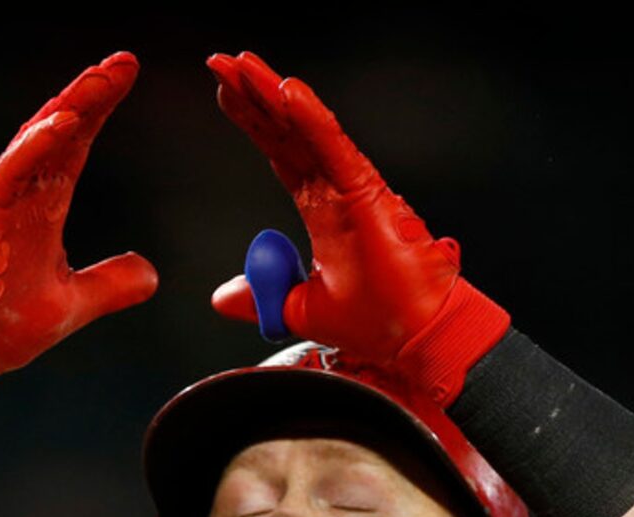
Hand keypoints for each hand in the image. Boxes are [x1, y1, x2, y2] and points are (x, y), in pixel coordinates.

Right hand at [0, 52, 157, 426]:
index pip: (76, 146)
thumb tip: (149, 274)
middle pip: (58, 132)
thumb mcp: (74, 304)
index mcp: (43, 205)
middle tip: (122, 62)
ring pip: (34, 143)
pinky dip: (34, 147)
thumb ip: (112, 285)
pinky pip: (8, 173)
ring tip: (99, 80)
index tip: (126, 74)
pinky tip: (62, 123)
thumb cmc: (5, 324)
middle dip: (90, 95)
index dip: (99, 110)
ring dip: (67, 109)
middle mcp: (20, 193)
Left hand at [206, 51, 507, 404]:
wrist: (414, 338)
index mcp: (323, 209)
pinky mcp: (368, 191)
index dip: (253, 121)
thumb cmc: (376, 322)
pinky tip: (287, 93)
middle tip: (220, 62)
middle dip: (253, 94)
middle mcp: (337, 189)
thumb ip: (262, 295)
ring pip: (307, 128)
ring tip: (241, 68)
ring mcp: (353, 185)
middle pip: (288, 129)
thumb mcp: (298, 309)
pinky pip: (334, 146)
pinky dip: (311, 118)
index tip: (224, 93)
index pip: (281, 151)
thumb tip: (223, 296)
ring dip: (274, 94)